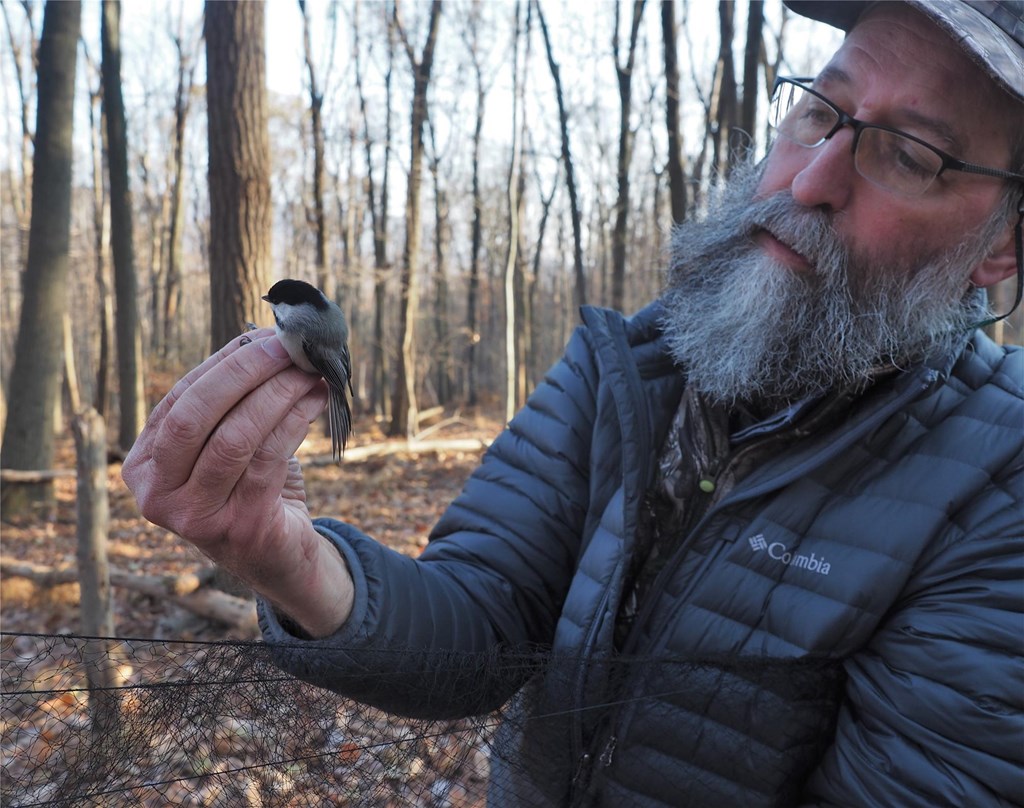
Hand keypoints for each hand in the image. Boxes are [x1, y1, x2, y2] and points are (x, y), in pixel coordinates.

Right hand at [121, 329, 353, 636]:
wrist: (278, 557)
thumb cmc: (249, 488)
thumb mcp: (224, 445)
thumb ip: (229, 401)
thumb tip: (260, 338)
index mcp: (144, 468)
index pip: (179, 401)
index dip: (222, 364)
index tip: (261, 338)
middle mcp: (158, 496)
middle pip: (197, 415)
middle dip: (245, 372)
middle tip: (286, 347)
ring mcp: (196, 517)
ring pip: (237, 436)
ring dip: (279, 393)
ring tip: (310, 371)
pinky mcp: (242, 527)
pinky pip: (270, 458)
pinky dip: (296, 419)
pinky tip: (316, 400)